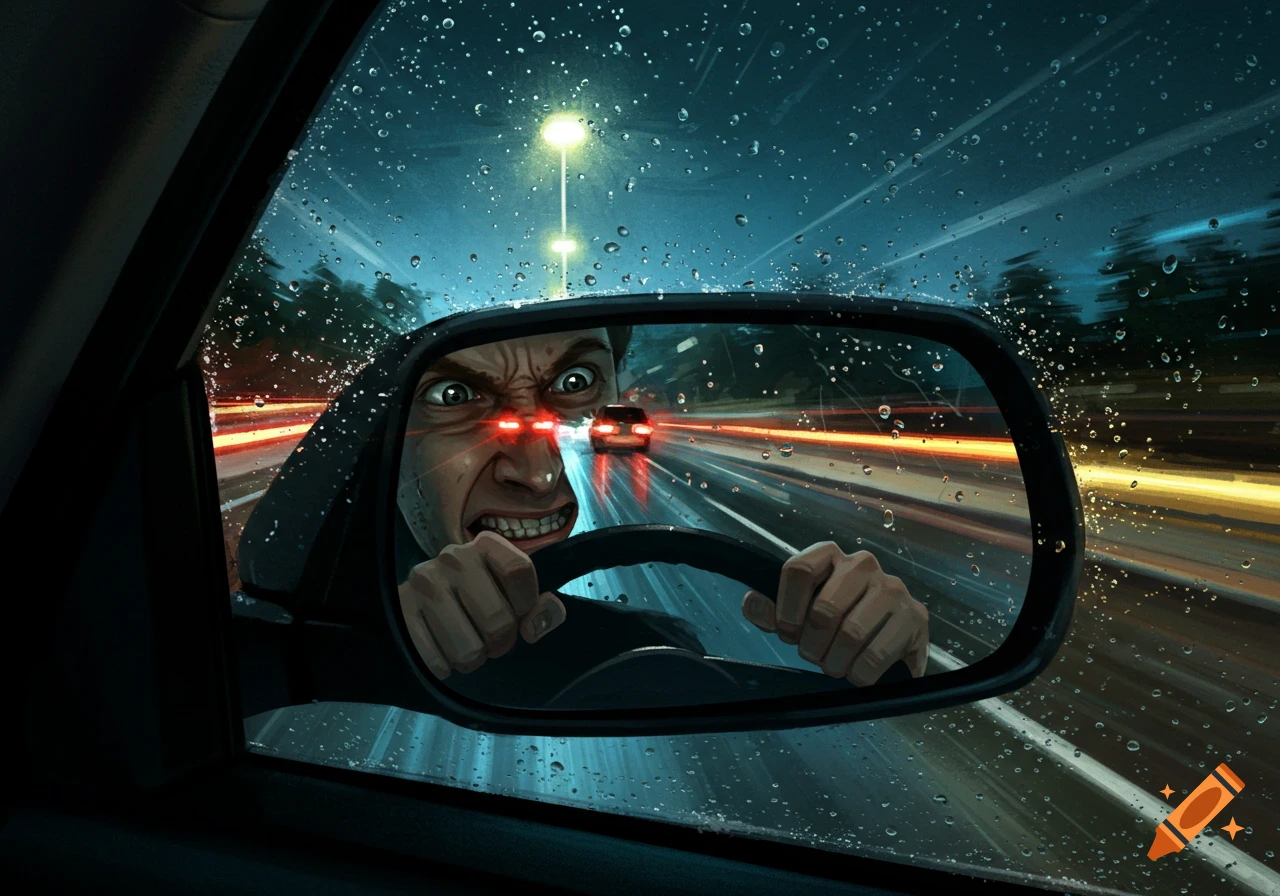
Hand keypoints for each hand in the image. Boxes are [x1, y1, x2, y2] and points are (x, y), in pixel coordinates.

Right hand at [398, 530, 565, 679]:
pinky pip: (437, 661)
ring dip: (472, 658)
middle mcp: (453, 558)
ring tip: (465, 644)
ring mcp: (423, 584)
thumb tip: (536, 627)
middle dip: (501, 642)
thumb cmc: (476, 598)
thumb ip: (538, 608)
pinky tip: (441, 649)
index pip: (518, 571)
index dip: (525, 603)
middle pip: (498, 619)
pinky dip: (444, 665)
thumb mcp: (511, 594)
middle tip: (490, 639)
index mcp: (485, 545)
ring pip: (468, 649)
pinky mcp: (400, 612)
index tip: (517, 611)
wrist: (420, 602)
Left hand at [741, 542, 928, 685]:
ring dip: (836, 662)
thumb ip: (771, 610)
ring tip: (836, 665)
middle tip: (815, 656)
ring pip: (852, 633)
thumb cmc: (835, 622)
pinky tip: (858, 673)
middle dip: (812, 644)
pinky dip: (860, 674)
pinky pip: (877, 655)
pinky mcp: (916, 617)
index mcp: (829, 555)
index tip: (788, 632)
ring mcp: (893, 588)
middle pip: (824, 609)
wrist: (890, 639)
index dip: (786, 609)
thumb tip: (752, 603)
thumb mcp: (798, 614)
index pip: (798, 570)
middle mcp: (863, 563)